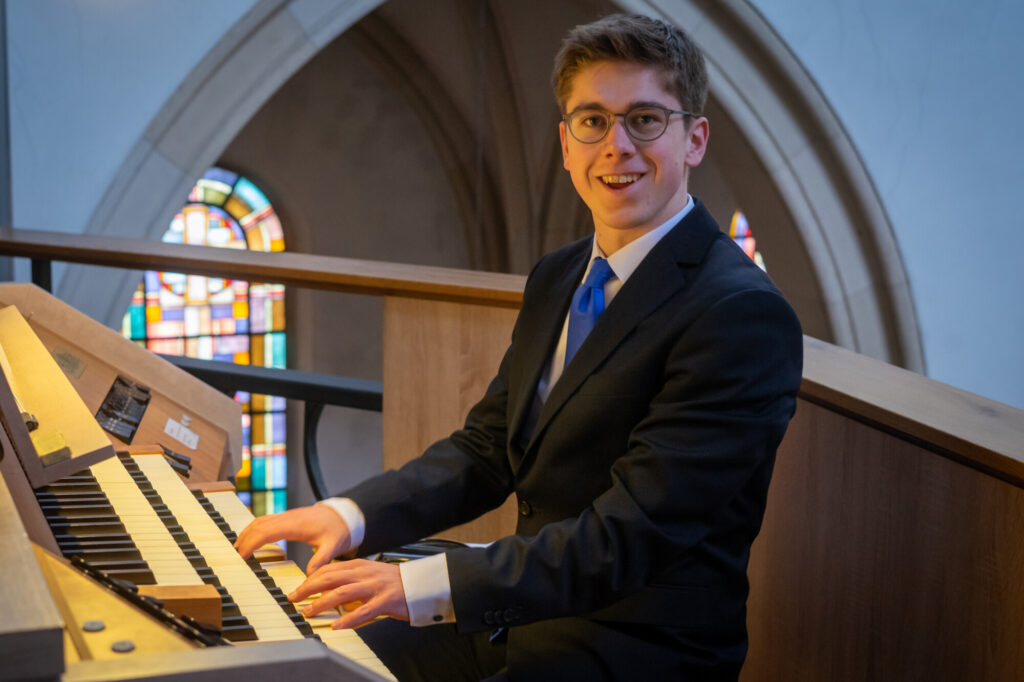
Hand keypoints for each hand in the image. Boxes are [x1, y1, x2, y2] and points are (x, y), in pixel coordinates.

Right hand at [234, 504, 350, 574]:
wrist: (342, 515)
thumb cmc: (337, 529)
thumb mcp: (333, 546)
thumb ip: (322, 560)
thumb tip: (311, 576)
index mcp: (295, 525)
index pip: (266, 532)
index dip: (250, 543)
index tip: (241, 557)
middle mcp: (287, 518)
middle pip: (257, 526)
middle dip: (243, 540)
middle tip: (233, 558)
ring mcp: (285, 517)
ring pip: (258, 521)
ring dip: (246, 534)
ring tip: (237, 550)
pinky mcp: (286, 518)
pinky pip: (264, 521)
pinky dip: (253, 530)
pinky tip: (250, 540)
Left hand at [291, 559, 408, 628]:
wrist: (420, 584)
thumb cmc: (393, 582)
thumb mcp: (369, 574)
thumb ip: (350, 579)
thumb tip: (327, 590)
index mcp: (360, 566)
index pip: (329, 569)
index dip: (310, 579)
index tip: (298, 589)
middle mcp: (365, 573)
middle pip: (330, 578)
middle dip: (309, 588)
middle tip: (295, 598)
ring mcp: (375, 587)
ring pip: (342, 593)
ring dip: (322, 603)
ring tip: (309, 612)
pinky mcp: (385, 601)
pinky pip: (364, 611)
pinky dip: (348, 619)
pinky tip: (337, 625)